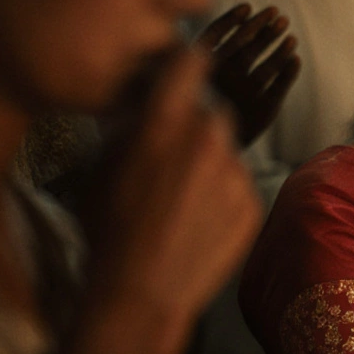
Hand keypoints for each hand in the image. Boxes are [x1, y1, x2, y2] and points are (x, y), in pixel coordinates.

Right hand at [81, 48, 262, 322]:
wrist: (141, 292)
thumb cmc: (109, 229)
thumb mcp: (101, 167)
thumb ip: (130, 128)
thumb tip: (146, 107)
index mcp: (165, 120)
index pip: (190, 62)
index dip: (188, 63)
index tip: (188, 66)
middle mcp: (208, 137)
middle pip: (210, 114)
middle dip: (193, 129)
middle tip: (170, 162)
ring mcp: (236, 170)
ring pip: (225, 153)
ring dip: (208, 166)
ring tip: (180, 203)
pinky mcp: (253, 201)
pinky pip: (238, 186)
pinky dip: (222, 197)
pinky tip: (196, 223)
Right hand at [197, 3, 301, 145]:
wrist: (202, 157)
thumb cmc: (191, 116)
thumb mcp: (182, 86)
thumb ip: (194, 58)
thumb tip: (211, 30)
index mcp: (198, 70)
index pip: (218, 35)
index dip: (235, 19)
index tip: (250, 7)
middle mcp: (222, 80)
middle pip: (247, 46)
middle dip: (265, 29)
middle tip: (280, 16)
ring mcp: (244, 95)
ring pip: (267, 64)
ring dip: (281, 47)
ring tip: (291, 37)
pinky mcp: (264, 111)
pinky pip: (281, 84)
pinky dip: (289, 70)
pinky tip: (295, 60)